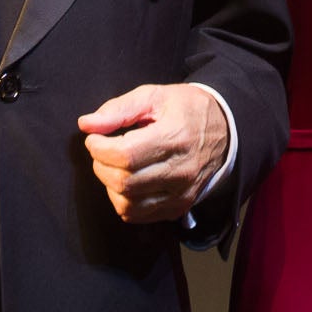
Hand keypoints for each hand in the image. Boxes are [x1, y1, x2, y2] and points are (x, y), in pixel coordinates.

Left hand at [79, 83, 228, 223]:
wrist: (225, 130)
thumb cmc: (186, 109)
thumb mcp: (154, 96)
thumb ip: (119, 109)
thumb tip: (87, 124)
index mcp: (176, 137)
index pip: (125, 155)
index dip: (99, 148)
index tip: (95, 138)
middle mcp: (181, 170)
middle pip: (124, 181)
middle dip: (101, 165)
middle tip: (103, 151)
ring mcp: (181, 193)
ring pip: (127, 204)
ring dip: (109, 185)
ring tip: (115, 166)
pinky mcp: (179, 207)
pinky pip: (137, 215)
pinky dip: (122, 201)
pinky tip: (127, 182)